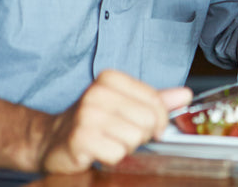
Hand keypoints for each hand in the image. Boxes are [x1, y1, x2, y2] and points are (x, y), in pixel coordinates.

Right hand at [37, 70, 191, 173]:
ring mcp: (86, 115)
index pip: (155, 101)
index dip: (158, 119)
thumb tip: (186, 95)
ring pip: (134, 138)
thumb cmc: (93, 121)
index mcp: (110, 79)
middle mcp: (97, 93)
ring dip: (125, 147)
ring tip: (108, 141)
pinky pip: (117, 154)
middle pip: (147, 120)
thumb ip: (156, 100)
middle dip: (139, 134)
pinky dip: (112, 157)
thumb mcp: (125, 104)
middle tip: (120, 134)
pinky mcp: (80, 138)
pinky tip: (98, 151)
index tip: (149, 126)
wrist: (52, 140)